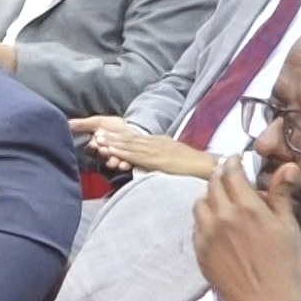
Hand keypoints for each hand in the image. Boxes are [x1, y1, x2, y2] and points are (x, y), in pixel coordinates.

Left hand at [90, 128, 217, 177]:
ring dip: (112, 142)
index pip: (135, 138)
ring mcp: (155, 150)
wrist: (205, 166)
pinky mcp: (156, 159)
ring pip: (129, 145)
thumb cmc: (192, 167)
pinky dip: (122, 151)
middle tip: (96, 133)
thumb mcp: (173, 159)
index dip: (119, 136)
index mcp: (158, 142)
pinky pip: (135, 155)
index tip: (105, 134)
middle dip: (112, 137)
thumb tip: (150, 163)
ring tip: (98, 140)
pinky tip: (111, 150)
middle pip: (129, 138)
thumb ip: (159, 160)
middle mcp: (155, 142)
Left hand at [194, 155, 300, 300]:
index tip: (237, 161)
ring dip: (211, 196)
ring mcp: (207, 236)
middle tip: (231, 177)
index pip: (231, 172)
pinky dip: (205, 219)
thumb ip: (282, 194)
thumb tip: (287, 166)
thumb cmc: (287, 269)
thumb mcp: (290, 228)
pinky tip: (218, 226)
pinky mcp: (200, 254)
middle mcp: (222, 217)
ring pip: (200, 204)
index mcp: (247, 207)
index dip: (234, 162)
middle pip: (213, 184)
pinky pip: (197, 227)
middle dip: (221, 176)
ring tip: (224, 202)